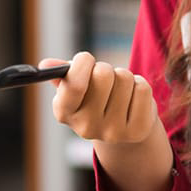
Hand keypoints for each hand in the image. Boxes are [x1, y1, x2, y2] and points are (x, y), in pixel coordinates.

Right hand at [45, 52, 159, 144]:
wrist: (121, 125)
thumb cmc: (94, 98)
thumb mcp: (75, 87)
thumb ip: (62, 75)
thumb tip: (47, 64)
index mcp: (64, 113)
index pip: (73, 84)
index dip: (82, 64)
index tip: (85, 59)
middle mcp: (86, 127)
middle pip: (103, 75)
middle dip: (106, 68)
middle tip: (105, 77)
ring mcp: (113, 131)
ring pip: (125, 78)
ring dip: (125, 77)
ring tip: (119, 90)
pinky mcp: (138, 130)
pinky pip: (143, 89)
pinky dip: (140, 85)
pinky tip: (133, 98)